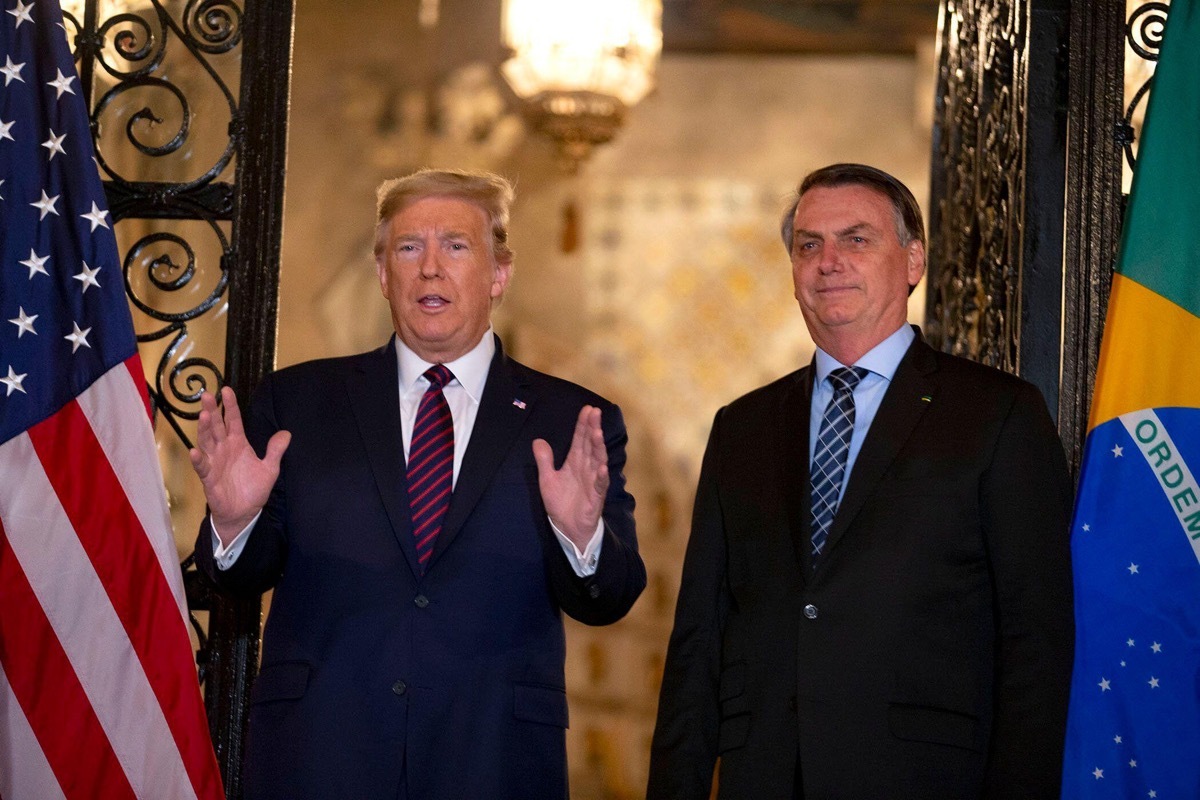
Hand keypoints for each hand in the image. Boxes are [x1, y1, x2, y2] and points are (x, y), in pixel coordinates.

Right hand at [189, 386, 290, 544]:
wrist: (244, 513)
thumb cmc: (253, 489)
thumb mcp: (269, 469)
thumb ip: (275, 450)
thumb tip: (286, 433)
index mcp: (238, 444)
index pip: (233, 420)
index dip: (230, 406)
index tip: (227, 390)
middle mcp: (224, 449)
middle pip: (216, 426)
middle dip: (212, 411)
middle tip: (208, 396)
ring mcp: (215, 462)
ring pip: (207, 441)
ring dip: (204, 429)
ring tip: (203, 416)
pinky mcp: (209, 478)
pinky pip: (202, 467)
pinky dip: (198, 459)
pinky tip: (194, 451)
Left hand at [532, 405, 608, 550]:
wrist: (568, 528)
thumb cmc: (561, 502)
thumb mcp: (547, 479)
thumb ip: (544, 460)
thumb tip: (538, 440)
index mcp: (575, 462)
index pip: (580, 439)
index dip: (583, 425)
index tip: (587, 409)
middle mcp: (586, 468)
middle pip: (590, 445)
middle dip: (592, 428)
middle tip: (595, 412)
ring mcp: (593, 481)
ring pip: (597, 460)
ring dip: (598, 447)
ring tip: (597, 433)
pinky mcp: (596, 496)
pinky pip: (599, 485)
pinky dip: (600, 476)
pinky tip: (601, 467)